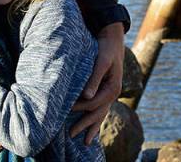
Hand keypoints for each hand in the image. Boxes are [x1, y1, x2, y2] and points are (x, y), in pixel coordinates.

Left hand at [71, 22, 124, 143]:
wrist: (113, 39)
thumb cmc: (106, 48)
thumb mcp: (101, 61)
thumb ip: (94, 79)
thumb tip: (86, 96)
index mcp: (113, 88)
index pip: (95, 103)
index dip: (80, 107)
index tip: (66, 108)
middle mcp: (113, 93)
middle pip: (98, 113)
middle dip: (85, 125)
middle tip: (71, 135)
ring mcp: (110, 93)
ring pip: (101, 114)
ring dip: (92, 127)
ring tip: (85, 142)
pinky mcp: (106, 91)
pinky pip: (101, 109)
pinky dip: (95, 119)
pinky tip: (90, 127)